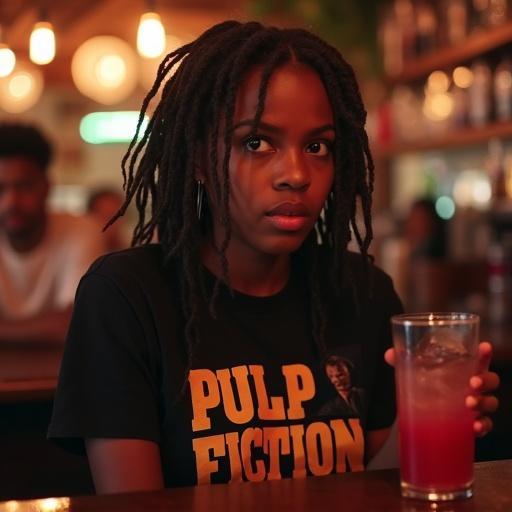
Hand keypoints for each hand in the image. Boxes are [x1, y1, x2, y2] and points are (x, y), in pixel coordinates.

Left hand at [384, 342, 499, 436]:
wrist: (426, 413)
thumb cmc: (428, 384)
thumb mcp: (415, 370)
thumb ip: (402, 360)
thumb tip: (390, 355)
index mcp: (463, 368)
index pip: (478, 357)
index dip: (484, 352)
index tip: (484, 346)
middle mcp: (474, 384)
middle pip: (491, 379)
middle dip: (485, 380)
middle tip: (472, 383)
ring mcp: (476, 404)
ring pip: (491, 402)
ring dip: (483, 402)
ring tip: (469, 404)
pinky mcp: (472, 423)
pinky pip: (486, 425)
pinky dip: (483, 426)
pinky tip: (475, 428)